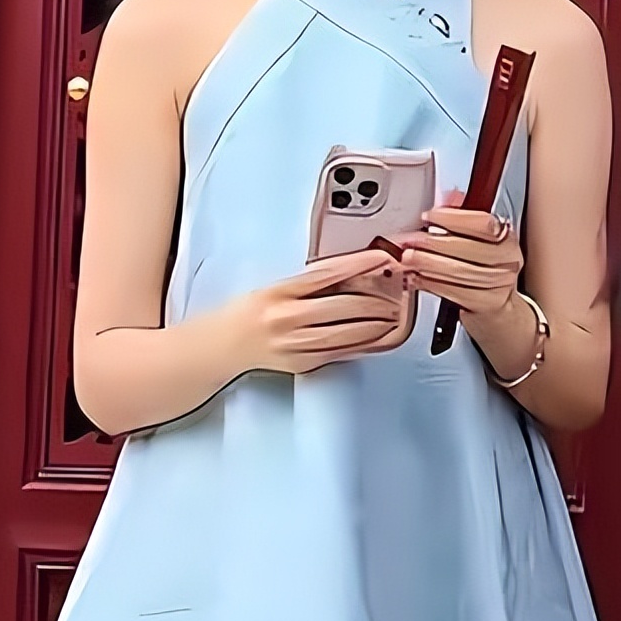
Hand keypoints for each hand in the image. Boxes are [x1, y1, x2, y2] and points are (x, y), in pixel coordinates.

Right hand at [230, 249, 407, 375]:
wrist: (222, 346)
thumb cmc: (248, 312)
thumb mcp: (273, 287)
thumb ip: (308, 282)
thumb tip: (349, 273)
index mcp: (279, 292)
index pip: (328, 274)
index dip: (359, 264)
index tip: (381, 257)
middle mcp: (287, 318)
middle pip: (343, 306)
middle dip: (376, 298)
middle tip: (398, 290)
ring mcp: (296, 344)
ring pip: (347, 333)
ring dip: (377, 323)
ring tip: (395, 314)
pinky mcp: (302, 362)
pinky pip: (340, 352)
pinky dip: (363, 343)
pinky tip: (377, 336)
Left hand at [396, 199, 521, 318]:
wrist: (495, 305)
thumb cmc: (483, 268)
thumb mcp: (475, 239)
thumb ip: (461, 215)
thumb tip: (448, 197)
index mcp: (506, 237)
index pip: (484, 223)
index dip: (453, 218)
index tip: (428, 216)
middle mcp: (508, 260)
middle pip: (468, 248)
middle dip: (433, 243)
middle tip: (409, 241)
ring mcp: (500, 284)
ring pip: (459, 271)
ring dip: (428, 264)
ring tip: (408, 259)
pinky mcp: (486, 304)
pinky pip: (455, 292)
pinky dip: (432, 284)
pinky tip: (417, 278)